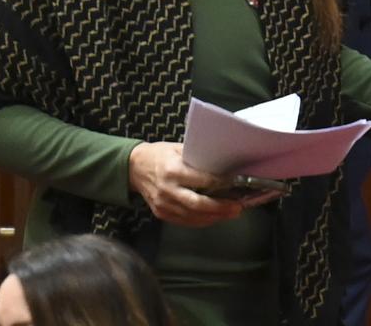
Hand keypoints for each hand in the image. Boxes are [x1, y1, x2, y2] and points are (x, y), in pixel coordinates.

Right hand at [128, 142, 243, 226]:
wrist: (133, 167)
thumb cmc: (158, 155)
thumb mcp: (177, 149)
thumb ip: (197, 158)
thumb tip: (223, 165)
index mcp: (172, 170)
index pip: (203, 181)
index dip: (222, 184)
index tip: (234, 184)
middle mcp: (167, 189)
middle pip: (199, 204)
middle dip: (221, 208)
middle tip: (237, 207)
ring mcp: (163, 204)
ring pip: (194, 216)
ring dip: (215, 217)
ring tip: (230, 213)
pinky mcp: (161, 213)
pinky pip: (185, 221)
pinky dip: (202, 221)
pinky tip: (214, 217)